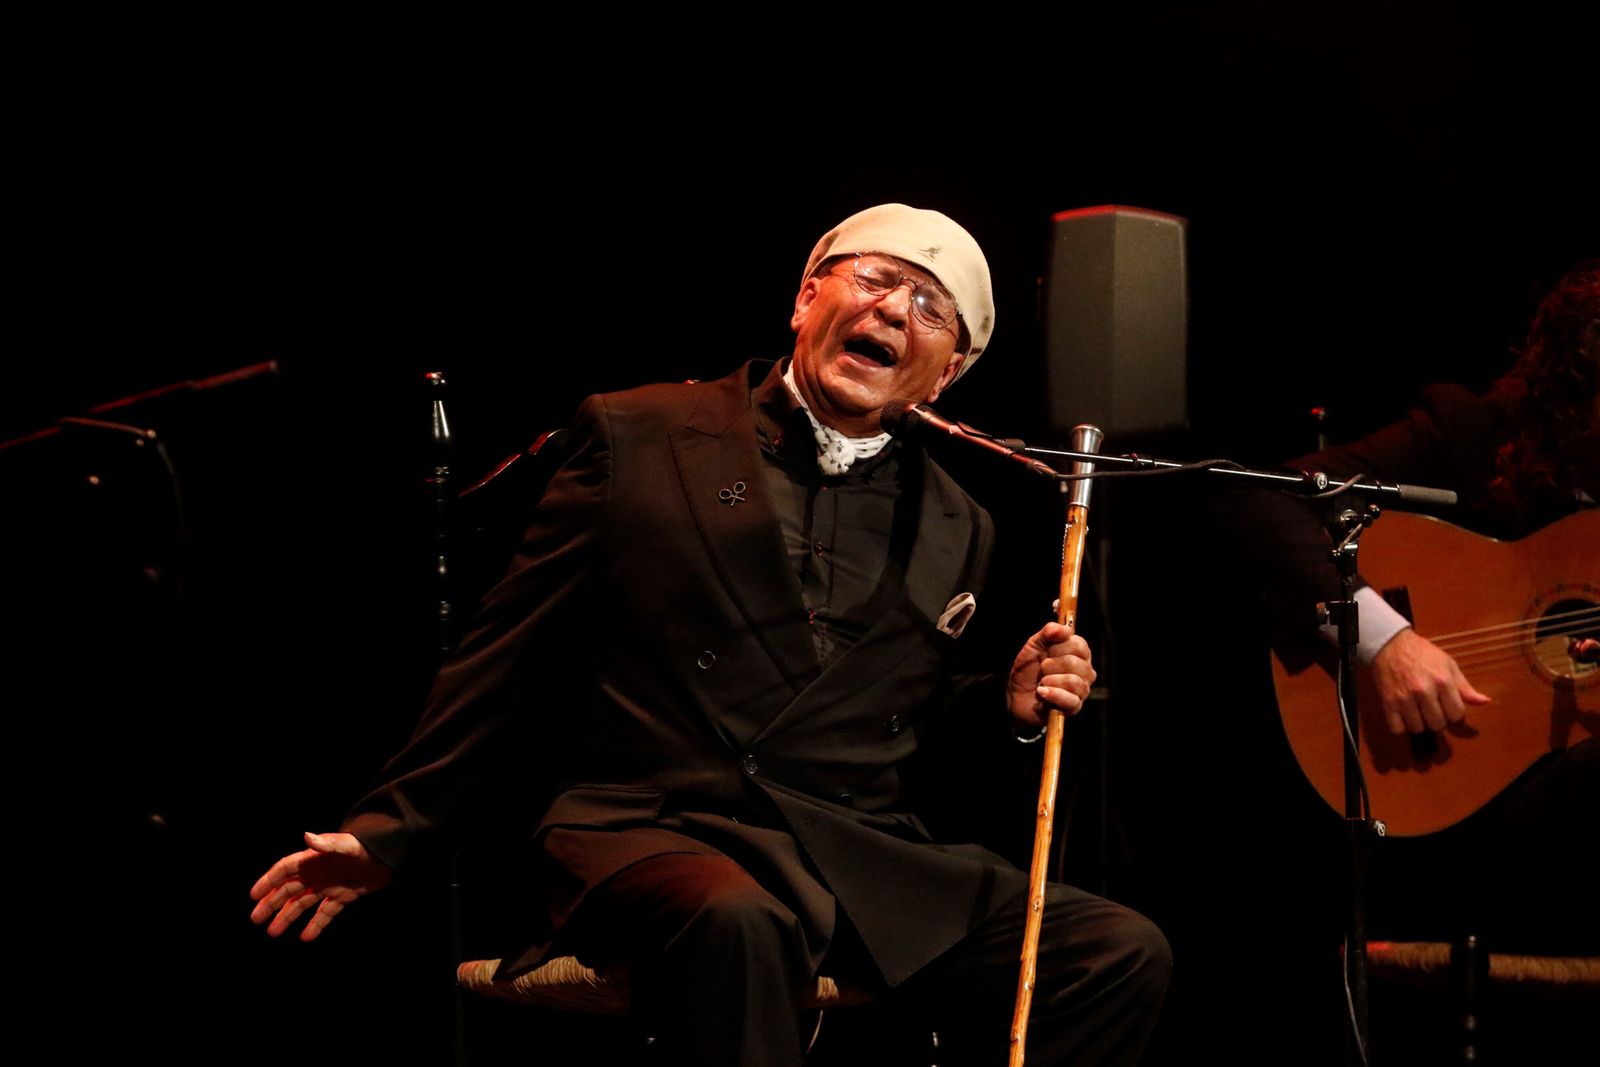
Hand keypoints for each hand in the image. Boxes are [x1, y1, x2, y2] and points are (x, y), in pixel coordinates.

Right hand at [249, 831, 391, 940]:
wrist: (389, 855)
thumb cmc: (366, 847)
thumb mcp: (346, 845)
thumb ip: (327, 843)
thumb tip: (306, 836)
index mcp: (314, 859)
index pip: (284, 870)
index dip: (268, 881)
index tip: (253, 896)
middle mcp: (318, 873)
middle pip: (288, 890)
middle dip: (271, 903)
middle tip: (255, 919)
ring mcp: (329, 885)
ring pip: (302, 903)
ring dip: (287, 917)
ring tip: (273, 932)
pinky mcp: (343, 896)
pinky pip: (325, 913)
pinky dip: (316, 925)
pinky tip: (305, 937)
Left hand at [1006, 621, 1095, 733]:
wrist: (1016, 696)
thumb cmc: (1028, 670)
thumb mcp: (1034, 646)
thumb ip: (1048, 633)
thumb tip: (1065, 629)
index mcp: (1079, 654)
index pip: (1079, 645)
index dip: (1058, 647)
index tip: (1045, 651)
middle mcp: (1085, 671)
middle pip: (1075, 663)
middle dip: (1050, 665)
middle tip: (1041, 669)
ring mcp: (1082, 690)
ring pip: (1074, 682)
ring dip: (1050, 680)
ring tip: (1041, 682)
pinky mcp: (1074, 707)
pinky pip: (1070, 699)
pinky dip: (1052, 694)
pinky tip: (1041, 692)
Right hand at [1370, 627, 1490, 734]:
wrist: (1391, 644)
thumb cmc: (1423, 654)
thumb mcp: (1448, 665)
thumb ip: (1464, 687)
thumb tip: (1485, 702)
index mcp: (1443, 681)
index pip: (1456, 715)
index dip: (1454, 714)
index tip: (1447, 708)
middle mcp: (1424, 691)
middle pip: (1437, 724)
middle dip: (1437, 720)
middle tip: (1431, 710)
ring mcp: (1404, 698)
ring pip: (1418, 728)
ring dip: (1419, 724)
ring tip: (1417, 713)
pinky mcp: (1388, 702)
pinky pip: (1397, 728)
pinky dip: (1400, 727)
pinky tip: (1403, 717)